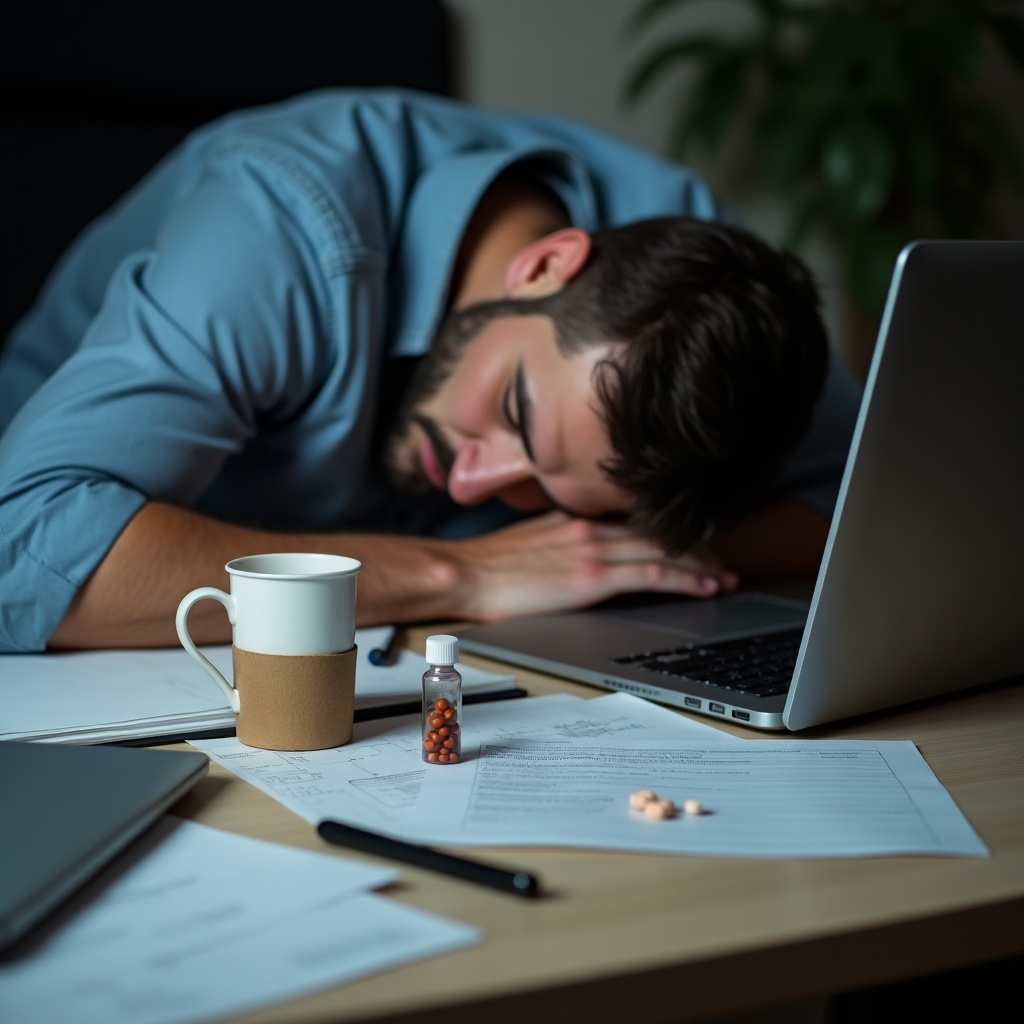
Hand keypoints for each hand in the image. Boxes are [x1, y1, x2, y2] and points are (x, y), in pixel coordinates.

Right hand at [448, 511, 739, 621]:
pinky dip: (684, 578)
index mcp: (575, 518)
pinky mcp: (592, 575)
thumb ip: (562, 541)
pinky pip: (651, 573)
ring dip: (700, 564)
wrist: (464, 573)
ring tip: (724, 578)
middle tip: (722, 562)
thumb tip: (581, 556)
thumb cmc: (488, 565)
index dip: (669, 533)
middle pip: (657, 533)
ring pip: (663, 550)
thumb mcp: (531, 541)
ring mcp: (593, 548)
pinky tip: (704, 587)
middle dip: (695, 548)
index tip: (691, 544)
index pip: (635, 522)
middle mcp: (590, 526)